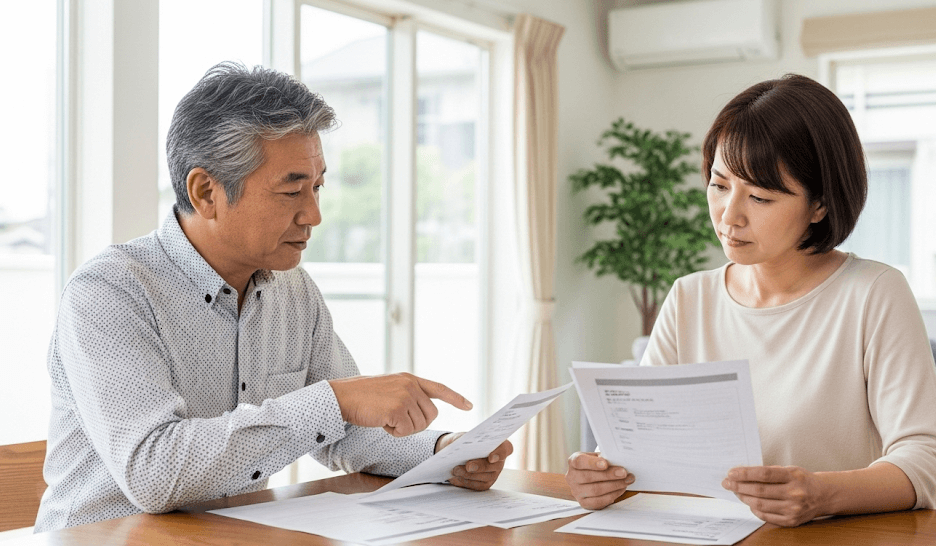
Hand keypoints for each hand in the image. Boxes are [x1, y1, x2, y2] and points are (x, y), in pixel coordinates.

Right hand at [328, 373, 471, 436]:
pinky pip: (406, 431)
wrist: (342, 396)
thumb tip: (424, 413)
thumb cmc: (363, 397)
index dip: (455, 398)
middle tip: (397, 421)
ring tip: (386, 417)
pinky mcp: (397, 408)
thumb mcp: (390, 388)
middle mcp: (411, 385)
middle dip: (417, 424)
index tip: (469, 405)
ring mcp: (404, 396)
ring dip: (403, 429)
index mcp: (410, 379)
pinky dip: (394, 432)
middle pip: (431, 415)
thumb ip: (408, 395)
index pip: (439, 388)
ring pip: (419, 425)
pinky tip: (382, 422)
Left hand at [436, 433, 512, 490]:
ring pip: (486, 478)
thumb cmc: (465, 442)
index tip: (491, 457)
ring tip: (456, 470)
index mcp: (499, 446)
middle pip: (495, 466)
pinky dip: (465, 482)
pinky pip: (477, 485)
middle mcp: (499, 461)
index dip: (499, 454)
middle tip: (468, 466)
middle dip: (480, 466)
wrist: (458, 452)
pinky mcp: (485, 483)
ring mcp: (494, 474)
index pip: (504, 449)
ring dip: (470, 475)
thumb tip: (461, 448)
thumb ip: (465, 441)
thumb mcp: (464, 437)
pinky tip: (455, 478)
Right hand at [565, 452, 633, 509]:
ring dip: (614, 485)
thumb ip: (604, 457)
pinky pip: (598, 502)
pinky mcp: (583, 503)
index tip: (606, 464)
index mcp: (573, 462)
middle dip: (609, 475)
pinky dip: (612, 495)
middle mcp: (572, 477)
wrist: (588, 478)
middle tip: (623, 473)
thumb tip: (618, 460)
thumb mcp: (596, 457)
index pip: (579, 462)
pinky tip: (620, 489)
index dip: (592, 463)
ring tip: (626, 481)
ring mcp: (576, 491)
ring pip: (595, 490)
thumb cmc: (594, 466)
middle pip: (589, 477)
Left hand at [723, 466, 827, 526]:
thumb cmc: (802, 480)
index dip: (745, 474)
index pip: (764, 474)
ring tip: (736, 492)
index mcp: (794, 476)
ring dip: (744, 497)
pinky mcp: (791, 521)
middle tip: (727, 483)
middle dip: (739, 486)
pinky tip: (749, 502)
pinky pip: (766, 516)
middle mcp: (795, 493)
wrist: (823, 495)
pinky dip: (754, 509)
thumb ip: (769, 471)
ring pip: (760, 504)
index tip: (731, 473)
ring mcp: (793, 509)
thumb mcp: (789, 469)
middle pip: (760, 491)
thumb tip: (742, 474)